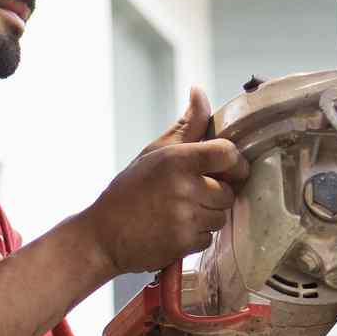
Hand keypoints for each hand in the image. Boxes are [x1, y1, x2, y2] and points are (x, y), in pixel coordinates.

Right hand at [83, 87, 248, 280]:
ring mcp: (185, 217)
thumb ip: (186, 125)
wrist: (102, 234)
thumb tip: (199, 92)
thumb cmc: (129, 191)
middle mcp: (184, 187)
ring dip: (206, 216)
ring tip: (180, 212)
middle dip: (215, 194)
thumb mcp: (154, 152)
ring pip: (220, 216)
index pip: (228, 154)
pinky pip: (208, 238)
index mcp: (177, 159)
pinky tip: (174, 229)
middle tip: (190, 194)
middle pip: (228, 191)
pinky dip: (196, 236)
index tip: (228, 168)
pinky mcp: (183, 243)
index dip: (234, 162)